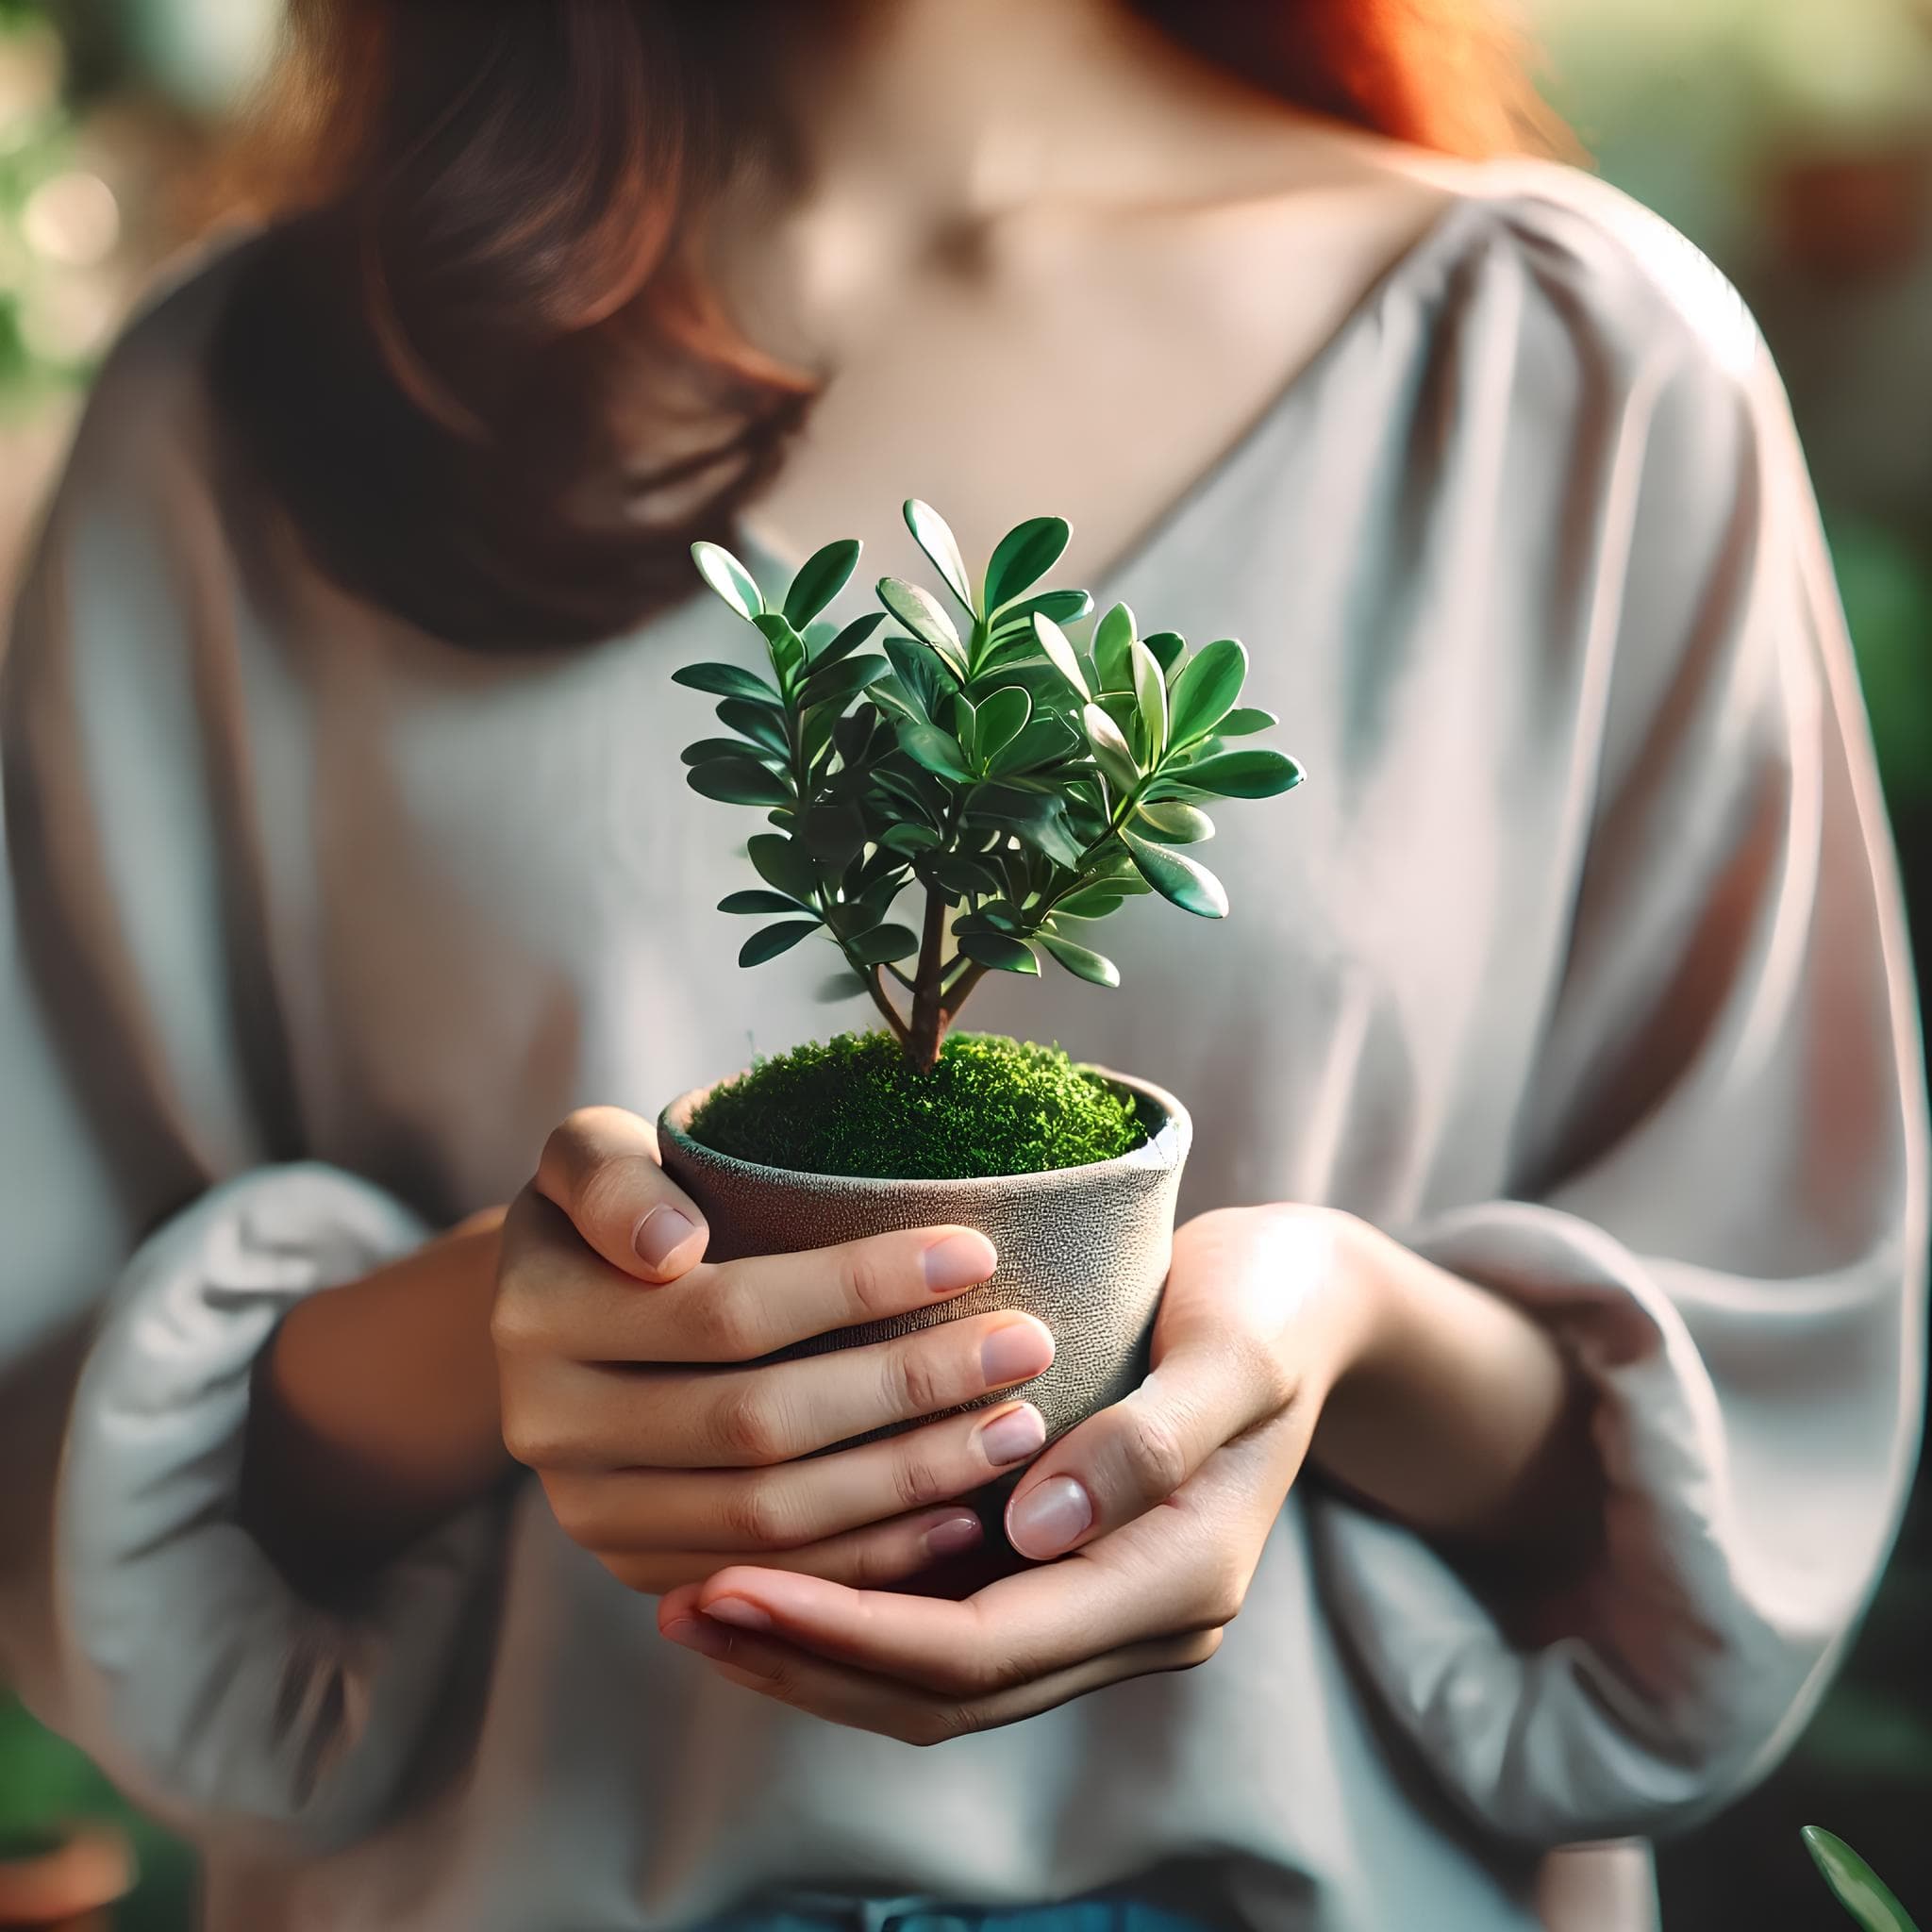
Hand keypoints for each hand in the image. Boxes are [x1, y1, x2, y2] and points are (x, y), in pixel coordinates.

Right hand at [493, 1106, 1060, 1594]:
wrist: (556, 1308)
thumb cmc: (613, 1205)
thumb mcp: (589, 1154)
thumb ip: (612, 1179)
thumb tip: (672, 1250)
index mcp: (538, 1316)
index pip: (726, 1311)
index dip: (856, 1287)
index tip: (977, 1250)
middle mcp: (550, 1429)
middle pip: (757, 1426)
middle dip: (907, 1388)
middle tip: (1026, 1346)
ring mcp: (593, 1516)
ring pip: (770, 1520)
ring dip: (908, 1480)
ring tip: (1018, 1428)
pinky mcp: (641, 1570)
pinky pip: (771, 1580)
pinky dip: (872, 1557)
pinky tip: (962, 1517)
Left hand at [653, 1204, 1375, 1739]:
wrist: (1308, 1300)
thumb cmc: (1269, 1302)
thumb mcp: (1233, 1349)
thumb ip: (1152, 1441)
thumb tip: (1037, 1526)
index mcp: (1179, 1579)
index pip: (986, 1645)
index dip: (851, 1628)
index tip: (728, 1578)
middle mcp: (1139, 1619)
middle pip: (948, 1690)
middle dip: (810, 1658)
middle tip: (679, 1609)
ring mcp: (1106, 1604)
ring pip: (941, 1680)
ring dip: (820, 1654)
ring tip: (696, 1606)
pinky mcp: (1074, 1571)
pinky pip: (953, 1627)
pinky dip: (861, 1618)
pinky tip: (779, 1574)